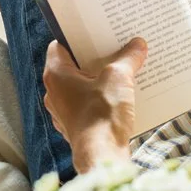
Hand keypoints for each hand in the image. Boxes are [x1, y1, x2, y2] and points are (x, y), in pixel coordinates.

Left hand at [43, 38, 146, 172]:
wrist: (101, 157)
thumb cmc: (102, 114)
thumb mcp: (118, 78)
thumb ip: (127, 58)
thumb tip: (137, 45)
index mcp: (55, 75)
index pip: (60, 45)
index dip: (78, 37)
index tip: (95, 32)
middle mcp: (53, 93)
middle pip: (72, 66)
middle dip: (94, 58)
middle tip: (114, 48)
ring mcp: (63, 112)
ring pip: (80, 87)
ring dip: (99, 80)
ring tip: (121, 71)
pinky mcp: (75, 127)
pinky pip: (86, 106)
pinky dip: (100, 99)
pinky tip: (120, 97)